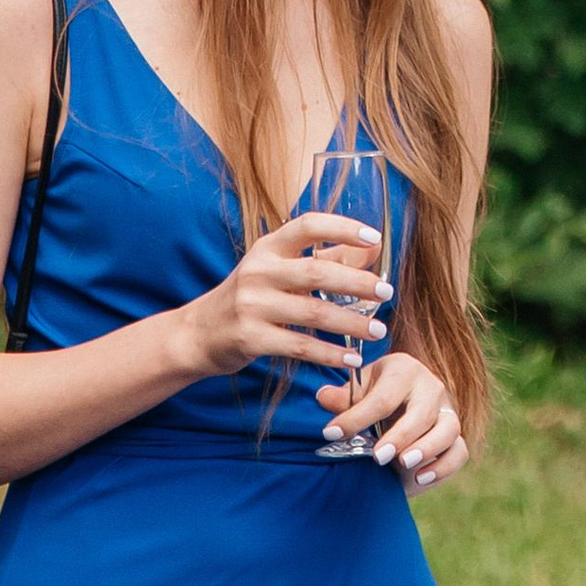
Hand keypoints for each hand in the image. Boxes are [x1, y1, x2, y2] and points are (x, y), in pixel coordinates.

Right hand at [182, 212, 387, 378]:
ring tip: (378, 331)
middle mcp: (259, 272)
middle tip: (387, 292)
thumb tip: (373, 249)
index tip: (374, 237)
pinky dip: (330, 354)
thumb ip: (323, 259)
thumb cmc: (250, 296)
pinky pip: (300, 347)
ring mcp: (252, 305)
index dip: (343, 228)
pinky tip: (351, 359)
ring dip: (351, 324)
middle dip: (358, 283)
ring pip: (314, 314)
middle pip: (317, 273)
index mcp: (269, 247)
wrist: (198, 333)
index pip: (308, 225)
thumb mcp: (278, 269)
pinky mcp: (250, 338)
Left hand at [321, 348, 467, 487]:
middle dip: (400, 435)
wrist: (394, 414)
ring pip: (449, 428)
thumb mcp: (356, 396)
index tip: (332, 433)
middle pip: (422, 411)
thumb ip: (342, 399)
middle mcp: (431, 386)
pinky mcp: (456, 437)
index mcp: (403, 369)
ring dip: (428, 448)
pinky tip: (420, 478)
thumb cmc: (372, 402)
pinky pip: (460, 451)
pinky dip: (443, 466)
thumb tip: (323, 396)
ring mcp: (447, 411)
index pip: (383, 396)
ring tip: (403, 463)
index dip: (357, 417)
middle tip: (377, 457)